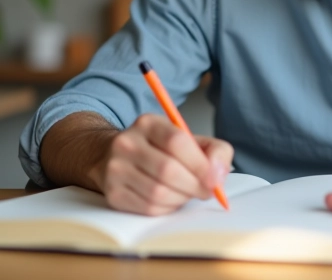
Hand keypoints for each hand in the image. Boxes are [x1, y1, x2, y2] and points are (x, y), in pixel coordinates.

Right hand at [95, 113, 232, 215]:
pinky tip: (170, 200)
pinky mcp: (113, 193)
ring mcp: (116, 169)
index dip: (200, 164)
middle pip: (167, 170)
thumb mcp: (190, 140)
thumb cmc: (161, 151)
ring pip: (158, 193)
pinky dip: (167, 208)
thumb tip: (219, 175)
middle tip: (205, 191)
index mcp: (148, 123)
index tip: (215, 180)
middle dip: (194, 186)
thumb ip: (214, 151)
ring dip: (181, 198)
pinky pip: (148, 208)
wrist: (116, 158)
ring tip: (186, 193)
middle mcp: (127, 143)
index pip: (177, 142)